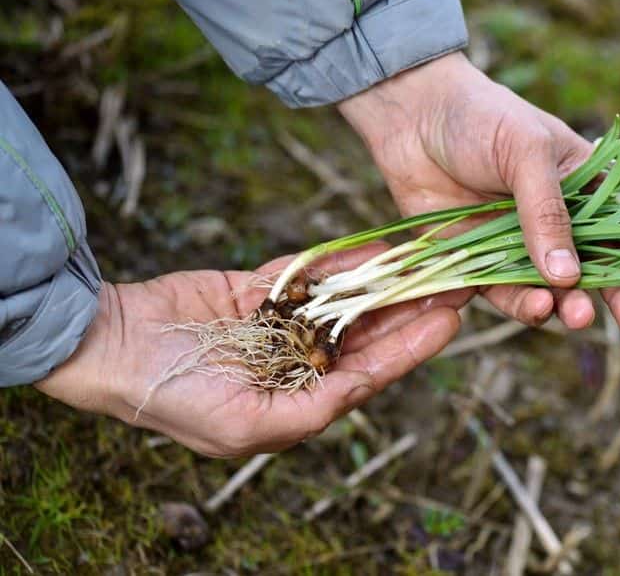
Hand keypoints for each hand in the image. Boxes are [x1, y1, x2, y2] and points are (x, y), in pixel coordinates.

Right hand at [35, 246, 463, 456]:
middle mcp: (296, 363)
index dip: (412, 347)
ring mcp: (278, 325)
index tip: (450, 320)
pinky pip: (308, 274)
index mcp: (298, 401)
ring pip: (344, 301)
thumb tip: (362, 391)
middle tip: (454, 284)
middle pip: (366, 334)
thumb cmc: (173, 398)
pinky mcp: (258, 290)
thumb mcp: (245, 425)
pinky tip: (375, 249)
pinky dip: (340, 262)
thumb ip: (311, 409)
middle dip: (409, 310)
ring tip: (426, 261)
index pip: (370, 372)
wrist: (111, 345)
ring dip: (384, 283)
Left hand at [338, 52, 619, 332]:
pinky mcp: (481, 264)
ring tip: (580, 315)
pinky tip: (536, 306)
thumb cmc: (482, 117)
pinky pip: (508, 294)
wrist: (412, 115)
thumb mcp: (527, 150)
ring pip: (558, 291)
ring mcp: (522, 247)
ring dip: (574, 307)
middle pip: (602, 271)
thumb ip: (548, 211)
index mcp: (589, 188)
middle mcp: (560, 224)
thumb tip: (568, 275)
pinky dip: (524, 305)